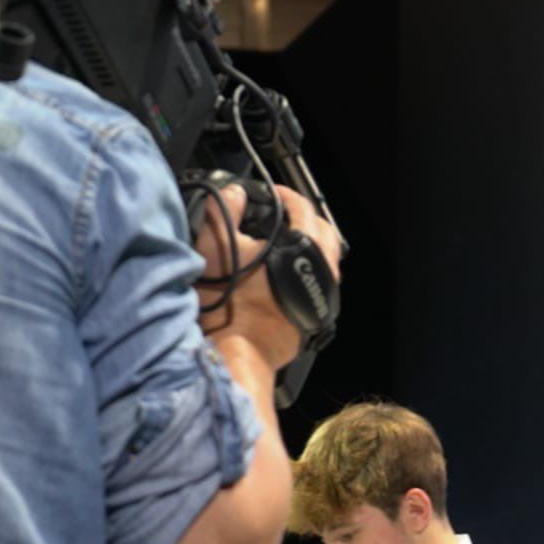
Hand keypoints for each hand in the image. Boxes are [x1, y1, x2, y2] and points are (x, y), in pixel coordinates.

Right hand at [194, 183, 343, 371]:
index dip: (286, 195)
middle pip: (325, 232)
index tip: (273, 194)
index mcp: (303, 249)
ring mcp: (323, 295)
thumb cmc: (228, 303)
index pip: (304, 209)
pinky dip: (309, 270)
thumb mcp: (215, 246)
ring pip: (327, 259)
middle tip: (284, 215)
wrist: (239, 350)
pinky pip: (321, 282)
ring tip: (286, 242)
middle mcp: (321, 271)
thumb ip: (224, 211)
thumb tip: (235, 193)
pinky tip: (288, 273)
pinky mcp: (318, 314)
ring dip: (311, 245)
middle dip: (306, 218)